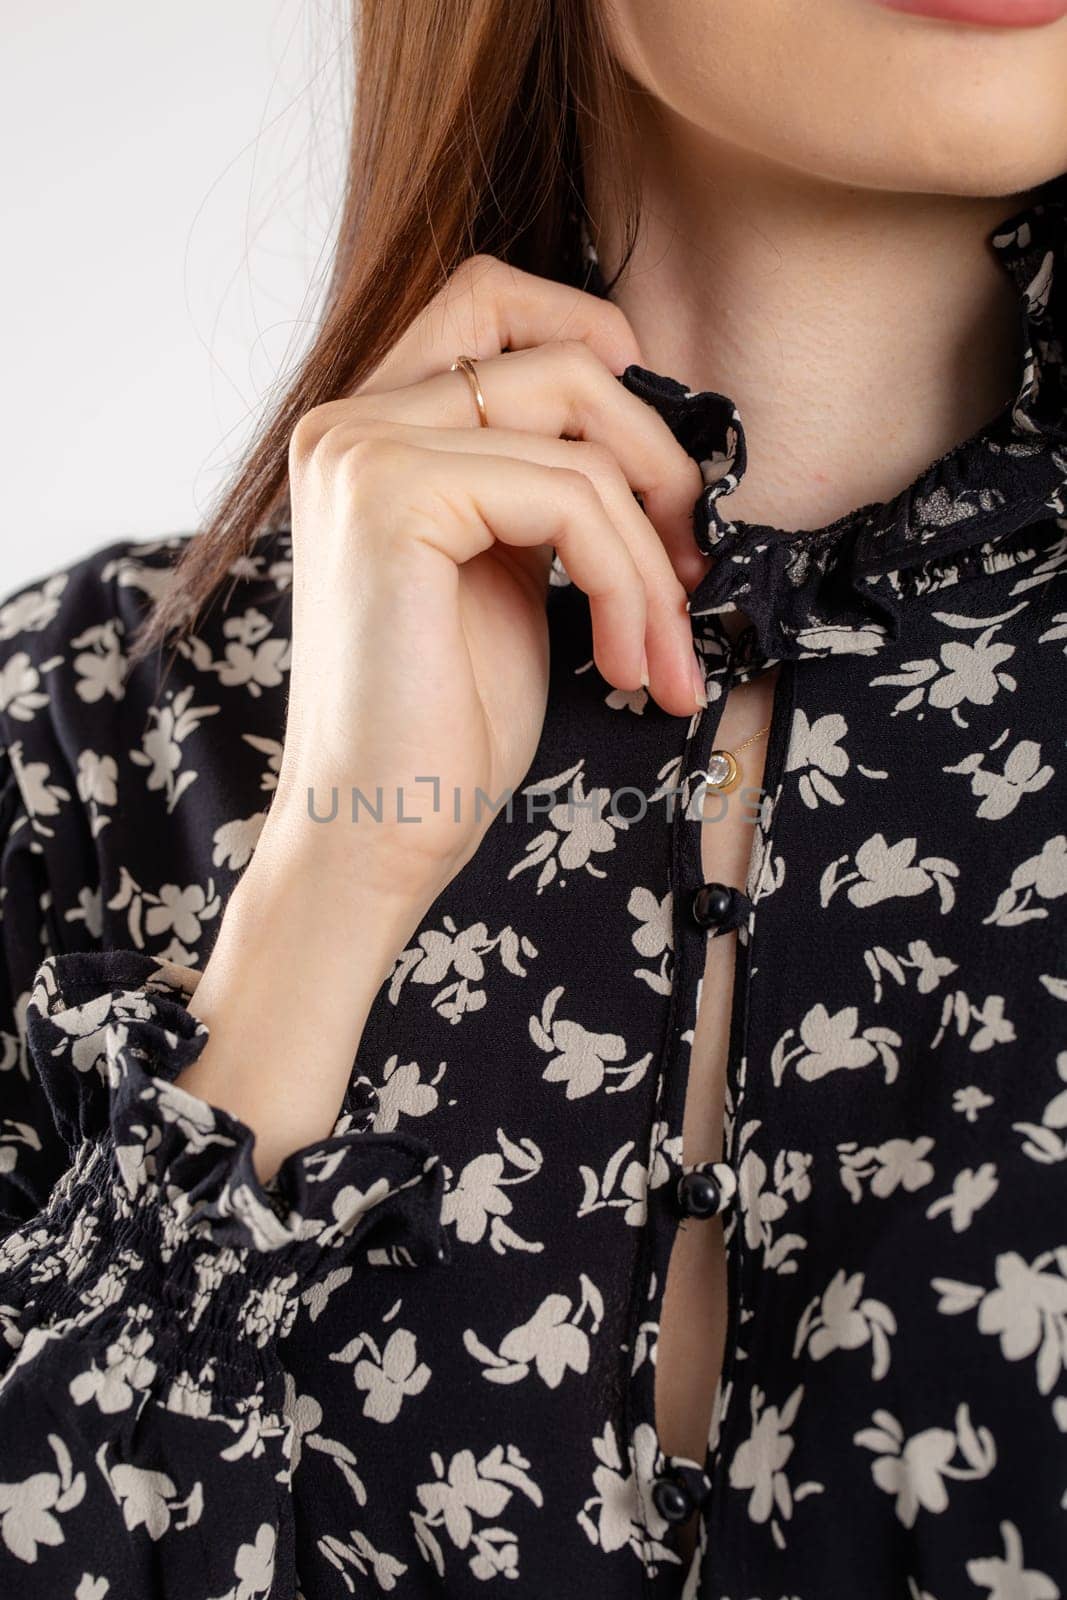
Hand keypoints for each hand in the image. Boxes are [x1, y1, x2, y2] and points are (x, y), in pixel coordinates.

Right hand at [267, 253, 706, 905]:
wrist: (377, 830)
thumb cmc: (446, 721)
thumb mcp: (506, 572)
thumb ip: (541, 483)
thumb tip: (654, 440)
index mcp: (369, 430)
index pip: (490, 298)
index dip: (592, 334)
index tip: (651, 458)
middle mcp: (349, 421)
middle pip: (557, 355)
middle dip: (655, 454)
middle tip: (691, 562)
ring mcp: (363, 450)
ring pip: (581, 439)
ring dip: (653, 555)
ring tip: (663, 653)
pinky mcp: (393, 496)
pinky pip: (571, 498)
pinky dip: (629, 584)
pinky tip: (630, 666)